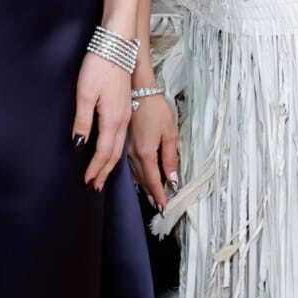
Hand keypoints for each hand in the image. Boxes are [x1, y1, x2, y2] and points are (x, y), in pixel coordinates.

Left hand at [73, 53, 132, 190]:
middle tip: (96, 186)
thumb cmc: (99, 66)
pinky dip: (115, 149)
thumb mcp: (85, 94)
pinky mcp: (125, 107)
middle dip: (104, 171)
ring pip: (120, 145)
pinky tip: (111, 150)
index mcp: (113, 119)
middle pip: (115, 153)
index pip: (104, 152)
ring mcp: (126, 113)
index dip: (95, 169)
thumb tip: (79, 144)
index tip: (88, 181)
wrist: (117, 46)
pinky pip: (122, 135)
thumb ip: (82, 121)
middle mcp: (123, 120)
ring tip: (102, 174)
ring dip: (110, 162)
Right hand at [126, 91, 179, 211]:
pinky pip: (130, 165)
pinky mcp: (125, 142)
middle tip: (158, 206)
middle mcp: (133, 153)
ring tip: (150, 196)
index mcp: (146, 152)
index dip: (159, 195)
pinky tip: (139, 178)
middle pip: (143, 180)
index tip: (164, 208)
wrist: (138, 89)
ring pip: (135, 174)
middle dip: (151, 194)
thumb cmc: (155, 108)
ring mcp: (127, 148)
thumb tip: (172, 179)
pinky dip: (136, 175)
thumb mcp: (170, 133)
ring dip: (143, 186)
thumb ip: (170, 158)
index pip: (153, 181)